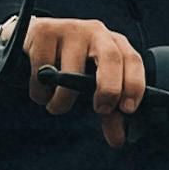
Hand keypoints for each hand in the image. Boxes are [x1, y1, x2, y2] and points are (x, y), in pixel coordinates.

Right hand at [22, 15, 144, 146]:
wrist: (34, 39)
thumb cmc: (72, 65)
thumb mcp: (93, 85)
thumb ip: (109, 112)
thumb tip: (117, 140)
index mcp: (115, 44)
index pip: (133, 61)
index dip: (134, 85)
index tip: (127, 109)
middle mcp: (97, 32)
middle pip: (111, 58)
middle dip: (109, 88)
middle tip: (101, 109)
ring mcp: (70, 29)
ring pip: (71, 72)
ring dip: (62, 100)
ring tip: (56, 105)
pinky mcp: (44, 31)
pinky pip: (42, 70)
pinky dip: (40, 91)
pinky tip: (40, 90)